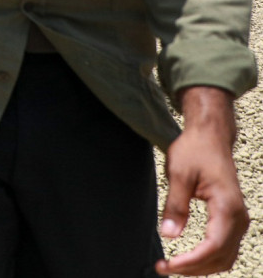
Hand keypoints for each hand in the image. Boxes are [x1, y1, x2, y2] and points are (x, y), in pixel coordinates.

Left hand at [156, 87, 248, 275]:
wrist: (211, 137)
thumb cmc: (194, 151)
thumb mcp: (178, 174)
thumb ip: (175, 205)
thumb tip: (168, 234)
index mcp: (227, 207)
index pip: (213, 246)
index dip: (191, 261)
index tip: (168, 265)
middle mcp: (239, 218)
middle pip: (220, 257)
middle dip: (193, 268)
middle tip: (163, 268)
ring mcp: (239, 220)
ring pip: (226, 257)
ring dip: (202, 267)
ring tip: (174, 266)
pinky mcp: (233, 219)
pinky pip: (225, 248)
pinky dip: (209, 259)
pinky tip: (190, 259)